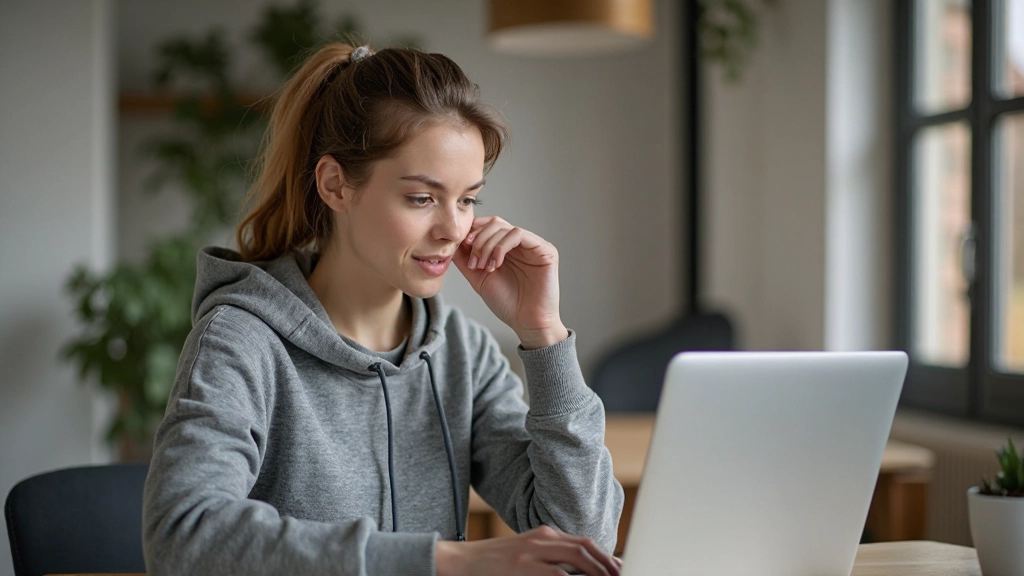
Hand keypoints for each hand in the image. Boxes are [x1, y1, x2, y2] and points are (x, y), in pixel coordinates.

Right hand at [435, 525, 621, 575]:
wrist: (458, 562)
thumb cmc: (493, 564)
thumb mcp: (525, 554)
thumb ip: (551, 559)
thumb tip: (578, 570)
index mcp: (544, 534)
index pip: (584, 543)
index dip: (606, 557)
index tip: (620, 569)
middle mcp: (540, 539)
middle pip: (585, 548)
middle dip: (608, 565)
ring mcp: (530, 553)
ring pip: (575, 561)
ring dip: (596, 573)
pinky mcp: (521, 568)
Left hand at [453, 216, 568, 348]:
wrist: (527, 323)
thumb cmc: (507, 303)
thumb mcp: (478, 278)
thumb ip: (466, 260)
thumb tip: (452, 242)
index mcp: (507, 248)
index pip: (489, 226)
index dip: (473, 231)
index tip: (462, 246)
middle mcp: (521, 244)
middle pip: (495, 223)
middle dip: (478, 240)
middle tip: (473, 261)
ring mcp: (533, 245)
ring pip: (505, 227)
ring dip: (488, 245)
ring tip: (484, 266)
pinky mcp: (545, 250)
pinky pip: (519, 234)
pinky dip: (501, 247)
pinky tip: (496, 264)